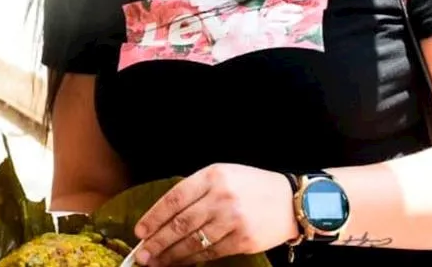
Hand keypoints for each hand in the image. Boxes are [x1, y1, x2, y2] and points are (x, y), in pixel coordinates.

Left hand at [131, 164, 296, 265]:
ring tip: (156, 262)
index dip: (154, 217)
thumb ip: (195, 189)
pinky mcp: (244, 241)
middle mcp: (221, 198)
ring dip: (171, 255)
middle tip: (142, 254)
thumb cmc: (251, 186)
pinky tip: (180, 263)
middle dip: (158, 241)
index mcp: (212, 176)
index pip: (174, 199)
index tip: (140, 231)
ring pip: (194, 242)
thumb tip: (164, 214)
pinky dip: (193, 260)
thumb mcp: (223, 174)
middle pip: (181, 224)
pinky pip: (211, 253)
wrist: (291, 201)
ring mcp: (233, 220)